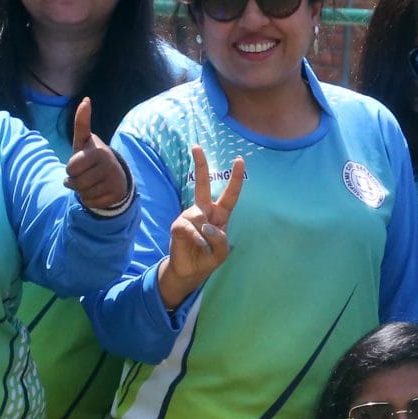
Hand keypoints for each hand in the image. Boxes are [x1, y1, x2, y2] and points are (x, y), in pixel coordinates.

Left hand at [65, 97, 132, 214]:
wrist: (114, 176)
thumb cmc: (92, 158)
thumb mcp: (84, 142)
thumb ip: (82, 123)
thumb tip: (85, 99)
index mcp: (98, 151)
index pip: (71, 167)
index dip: (71, 169)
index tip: (79, 164)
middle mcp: (108, 165)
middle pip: (76, 182)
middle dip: (75, 182)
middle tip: (83, 176)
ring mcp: (113, 180)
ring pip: (84, 194)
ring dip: (82, 191)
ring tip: (90, 183)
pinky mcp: (115, 195)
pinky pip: (92, 203)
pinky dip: (90, 200)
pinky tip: (97, 191)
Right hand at [157, 144, 239, 309]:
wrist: (190, 271)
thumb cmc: (208, 257)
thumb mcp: (222, 252)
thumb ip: (221, 239)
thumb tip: (206, 226)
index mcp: (220, 215)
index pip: (230, 195)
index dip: (235, 178)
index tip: (239, 159)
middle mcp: (204, 211)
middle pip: (202, 185)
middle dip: (200, 165)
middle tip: (196, 147)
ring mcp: (190, 216)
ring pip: (201, 219)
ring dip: (206, 237)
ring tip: (203, 247)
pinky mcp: (178, 226)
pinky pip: (191, 229)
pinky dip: (197, 240)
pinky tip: (197, 246)